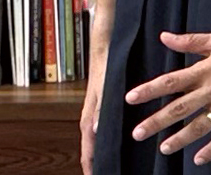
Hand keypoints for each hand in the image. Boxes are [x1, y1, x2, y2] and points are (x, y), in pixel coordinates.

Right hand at [79, 44, 108, 174]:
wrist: (104, 48)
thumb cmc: (105, 65)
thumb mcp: (106, 86)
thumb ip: (101, 107)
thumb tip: (95, 130)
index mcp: (88, 118)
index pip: (87, 151)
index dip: (91, 168)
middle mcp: (91, 120)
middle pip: (92, 150)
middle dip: (99, 165)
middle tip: (111, 174)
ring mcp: (97, 115)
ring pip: (98, 141)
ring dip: (105, 154)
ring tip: (117, 167)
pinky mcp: (104, 109)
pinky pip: (105, 131)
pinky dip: (110, 141)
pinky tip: (123, 144)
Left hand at [125, 29, 210, 165]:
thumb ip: (190, 42)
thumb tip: (164, 37)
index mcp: (205, 69)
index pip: (171, 81)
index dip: (149, 90)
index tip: (130, 98)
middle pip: (179, 108)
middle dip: (156, 121)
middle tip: (137, 133)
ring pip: (198, 126)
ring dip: (179, 138)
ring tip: (163, 148)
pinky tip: (198, 158)